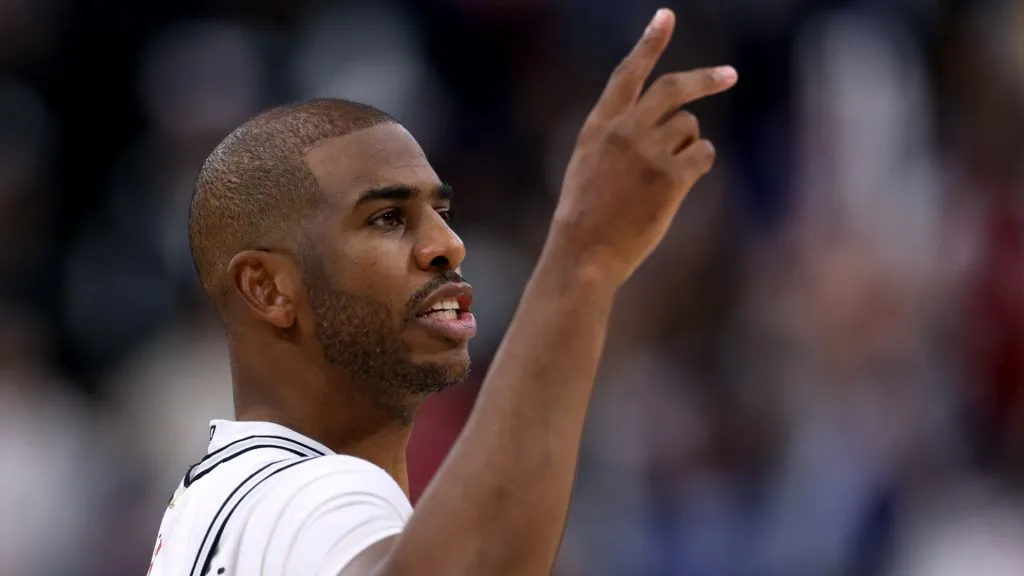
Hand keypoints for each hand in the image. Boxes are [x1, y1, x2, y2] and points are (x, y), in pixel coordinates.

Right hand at [548, 8, 736, 287]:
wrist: (584, 254)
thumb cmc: (586, 218)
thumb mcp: (588, 165)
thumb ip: (618, 138)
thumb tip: (671, 123)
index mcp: (599, 126)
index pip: (628, 74)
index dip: (649, 43)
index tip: (666, 16)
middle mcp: (624, 131)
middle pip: (673, 89)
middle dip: (705, 79)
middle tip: (730, 75)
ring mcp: (648, 152)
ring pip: (690, 128)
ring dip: (688, 146)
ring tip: (665, 178)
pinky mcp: (671, 176)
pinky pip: (703, 154)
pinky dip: (699, 165)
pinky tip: (678, 187)